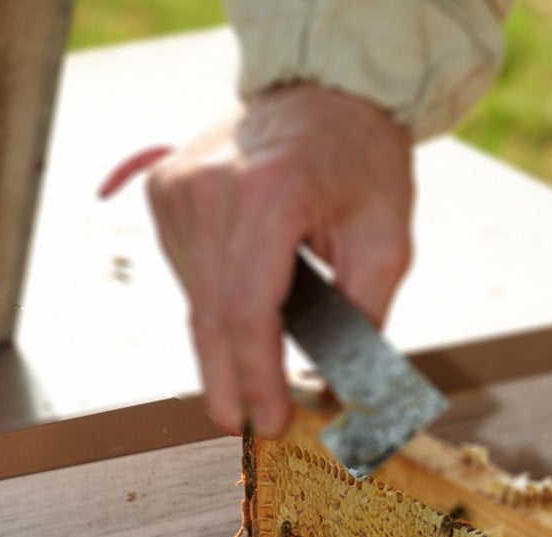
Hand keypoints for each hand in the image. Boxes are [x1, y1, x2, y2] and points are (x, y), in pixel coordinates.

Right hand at [148, 82, 413, 436]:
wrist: (324, 93)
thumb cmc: (361, 163)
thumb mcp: (387, 242)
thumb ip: (362, 318)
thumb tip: (337, 390)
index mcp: (267, 194)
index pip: (247, 309)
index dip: (255, 377)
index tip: (269, 423)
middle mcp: (209, 189)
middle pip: (209, 314)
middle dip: (230, 383)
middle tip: (247, 428)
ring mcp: (178, 189)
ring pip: (194, 301)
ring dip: (225, 345)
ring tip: (263, 363)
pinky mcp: (163, 192)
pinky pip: (187, 275)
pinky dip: (215, 305)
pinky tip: (247, 305)